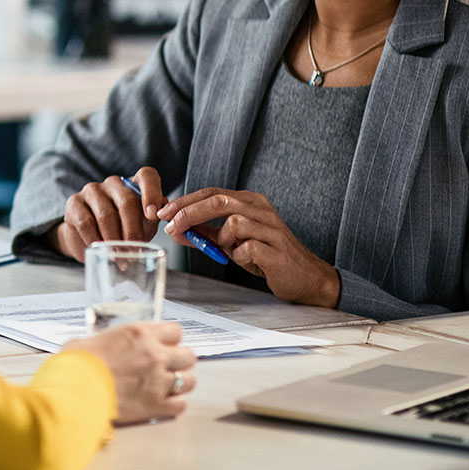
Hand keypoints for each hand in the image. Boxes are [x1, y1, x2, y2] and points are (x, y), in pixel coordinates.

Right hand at [52, 167, 166, 259]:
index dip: (152, 193)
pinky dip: (96, 240)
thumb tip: (168, 217)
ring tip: (120, 257)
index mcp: (135, 184)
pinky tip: (102, 251)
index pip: (147, 176)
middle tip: (135, 251)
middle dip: (133, 230)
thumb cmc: (124, 229)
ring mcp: (92, 190)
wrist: (93, 239)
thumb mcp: (143, 225)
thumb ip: (155, 218)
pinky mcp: (74, 203)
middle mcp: (114, 183)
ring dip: (114, 240)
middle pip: (127, 201)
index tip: (153, 215)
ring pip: (106, 215)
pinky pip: (86, 223)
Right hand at [64, 321, 194, 424]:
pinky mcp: (156, 405)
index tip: (163, 344)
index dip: (169, 339)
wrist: (76, 392)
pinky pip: (180, 405)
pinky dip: (173, 405)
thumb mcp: (88, 342)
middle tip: (166, 366)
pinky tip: (162, 404)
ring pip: (189, 381)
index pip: (174, 331)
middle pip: (188, 356)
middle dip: (179, 361)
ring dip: (180, 383)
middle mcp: (155, 355)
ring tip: (166, 386)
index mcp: (139, 334)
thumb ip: (105, 342)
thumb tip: (99, 347)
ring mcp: (158, 381)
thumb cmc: (77, 365)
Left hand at [159, 188, 340, 307]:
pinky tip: (246, 260)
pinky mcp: (276, 249)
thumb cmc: (266, 255)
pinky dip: (239, 256)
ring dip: (223, 240)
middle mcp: (261, 209)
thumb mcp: (233, 240)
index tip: (164, 212)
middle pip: (218, 200)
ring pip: (233, 223)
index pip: (211, 192)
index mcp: (250, 201)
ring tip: (232, 251)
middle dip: (189, 212)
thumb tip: (176, 228)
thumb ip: (207, 232)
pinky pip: (247, 248)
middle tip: (171, 226)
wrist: (305, 277)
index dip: (185, 201)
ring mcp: (271, 227)